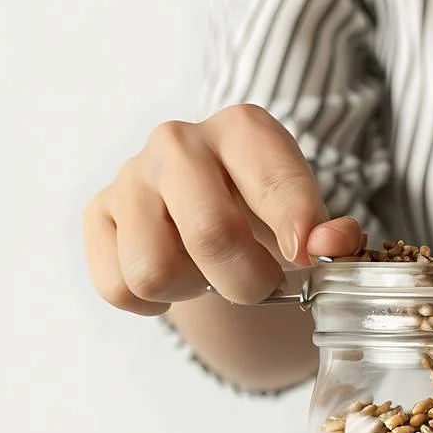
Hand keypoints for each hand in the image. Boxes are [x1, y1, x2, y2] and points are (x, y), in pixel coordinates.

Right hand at [83, 104, 363, 313]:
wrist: (200, 210)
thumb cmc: (259, 211)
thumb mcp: (304, 215)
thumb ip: (328, 231)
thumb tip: (334, 244)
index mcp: (242, 129)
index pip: (275, 183)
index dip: (297, 230)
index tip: (304, 258)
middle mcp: (178, 142)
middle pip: (211, 234)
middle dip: (247, 281)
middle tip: (261, 284)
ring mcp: (130, 176)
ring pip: (154, 270)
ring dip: (190, 291)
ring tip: (204, 273)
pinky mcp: (97, 212)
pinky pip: (118, 285)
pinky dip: (149, 302)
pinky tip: (170, 277)